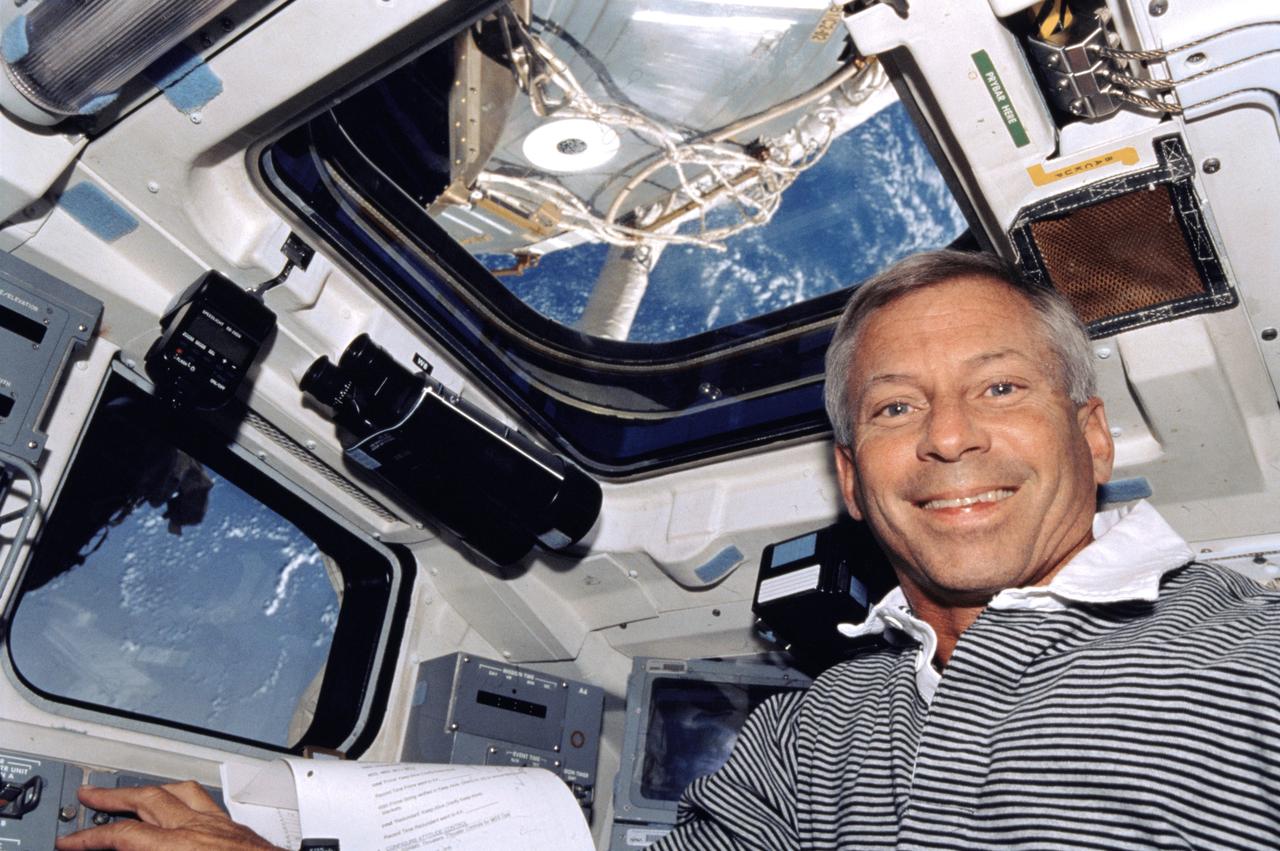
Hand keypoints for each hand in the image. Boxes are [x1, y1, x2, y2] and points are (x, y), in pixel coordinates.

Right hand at [54, 781, 280, 850]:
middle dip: (114, 796)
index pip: (124, 836)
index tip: (70, 841)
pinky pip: (204, 799)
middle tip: (90, 794)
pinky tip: (179, 800)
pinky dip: (182, 795)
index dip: (90, 838)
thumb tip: (124, 848)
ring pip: (180, 791)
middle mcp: (201, 830)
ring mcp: (221, 824)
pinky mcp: (236, 827)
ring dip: (149, 789)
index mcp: (181, 848)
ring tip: (131, 790)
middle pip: (149, 799)